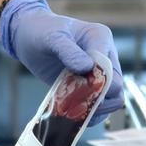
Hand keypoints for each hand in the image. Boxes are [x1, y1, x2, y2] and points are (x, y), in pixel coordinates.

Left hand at [0, 0, 123, 124]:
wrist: (29, 37)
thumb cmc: (41, 31)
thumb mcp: (52, 38)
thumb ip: (69, 51)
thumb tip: (87, 67)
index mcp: (101, 39)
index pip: (110, 69)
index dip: (98, 84)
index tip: (78, 88)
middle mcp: (105, 56)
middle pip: (116, 88)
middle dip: (98, 100)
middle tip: (76, 103)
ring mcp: (98, 73)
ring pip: (110, 100)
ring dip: (94, 109)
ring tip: (74, 111)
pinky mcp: (87, 85)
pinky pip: (96, 105)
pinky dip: (87, 113)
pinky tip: (72, 114)